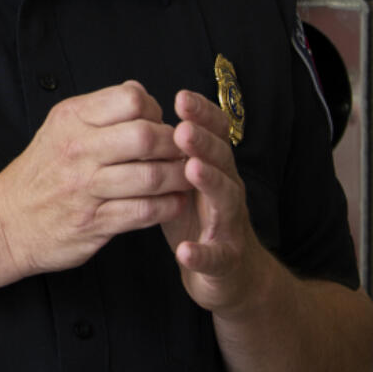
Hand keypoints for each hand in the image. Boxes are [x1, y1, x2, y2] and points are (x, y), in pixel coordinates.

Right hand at [0, 81, 190, 277]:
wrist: (7, 221)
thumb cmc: (42, 173)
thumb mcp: (59, 128)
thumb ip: (99, 111)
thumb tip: (141, 95)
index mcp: (71, 119)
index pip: (131, 98)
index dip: (155, 110)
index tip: (158, 125)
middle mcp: (76, 149)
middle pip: (145, 135)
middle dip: (174, 144)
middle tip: (182, 153)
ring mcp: (84, 187)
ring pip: (151, 176)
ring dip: (179, 177)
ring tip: (186, 177)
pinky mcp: (94, 222)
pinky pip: (145, 212)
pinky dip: (168, 206)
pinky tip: (174, 202)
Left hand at [162, 90, 270, 315]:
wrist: (230, 275)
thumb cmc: (197, 217)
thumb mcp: (184, 178)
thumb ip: (172, 148)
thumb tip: (141, 110)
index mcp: (215, 168)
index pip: (214, 135)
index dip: (202, 116)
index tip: (181, 96)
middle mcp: (228, 190)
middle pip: (220, 160)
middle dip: (203, 143)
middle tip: (182, 128)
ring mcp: (229, 226)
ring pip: (225, 200)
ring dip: (210, 183)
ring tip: (191, 169)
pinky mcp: (225, 261)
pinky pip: (215, 257)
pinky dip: (202, 254)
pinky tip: (185, 251)